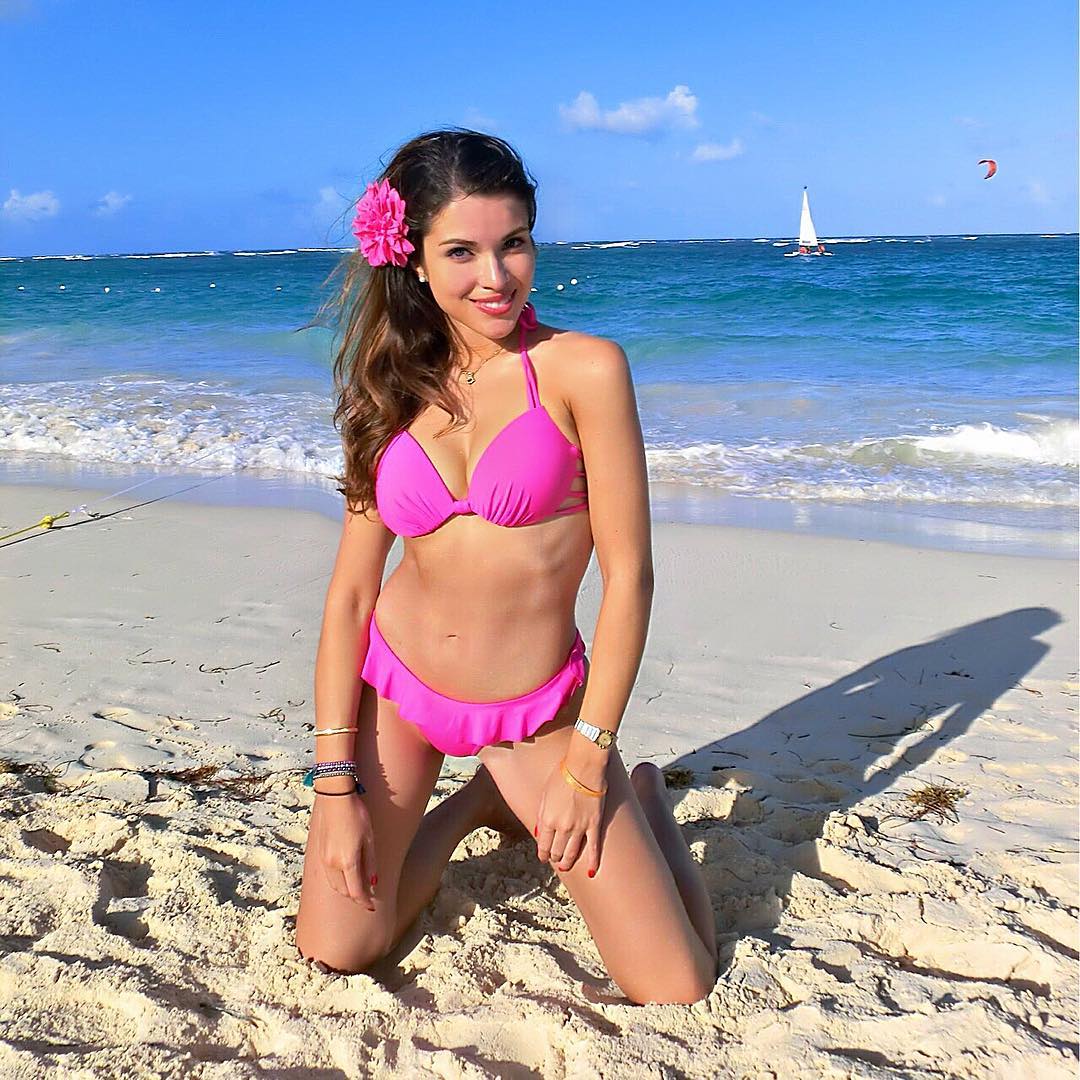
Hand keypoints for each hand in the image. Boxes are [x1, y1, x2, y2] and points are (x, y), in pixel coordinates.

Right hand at [316, 792, 377, 910]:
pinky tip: (345, 875)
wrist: (335, 798)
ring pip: (334, 884)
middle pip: (344, 891)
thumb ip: (370, 862)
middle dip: (355, 897)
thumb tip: (373, 882)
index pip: (356, 891)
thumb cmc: (356, 815)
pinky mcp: (319, 852)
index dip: (364, 901)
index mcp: (347, 862)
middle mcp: (333, 864)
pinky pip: (328, 874)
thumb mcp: (369, 838)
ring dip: (345, 890)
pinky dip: (337, 880)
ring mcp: (324, 859)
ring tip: (357, 887)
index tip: (371, 906)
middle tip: (366, 897)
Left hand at [534, 759, 605, 876]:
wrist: (583, 767)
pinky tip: (591, 871)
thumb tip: (539, 833)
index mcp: (547, 819)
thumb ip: (541, 816)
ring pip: (572, 853)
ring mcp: (579, 828)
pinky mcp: (594, 825)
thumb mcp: (544, 794)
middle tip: (555, 860)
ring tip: (566, 866)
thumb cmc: (562, 775)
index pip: (543, 845)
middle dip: (555, 857)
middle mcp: (562, 827)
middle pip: (557, 851)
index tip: (544, 856)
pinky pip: (593, 848)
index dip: (543, 853)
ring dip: (567, 862)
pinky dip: (592, 862)